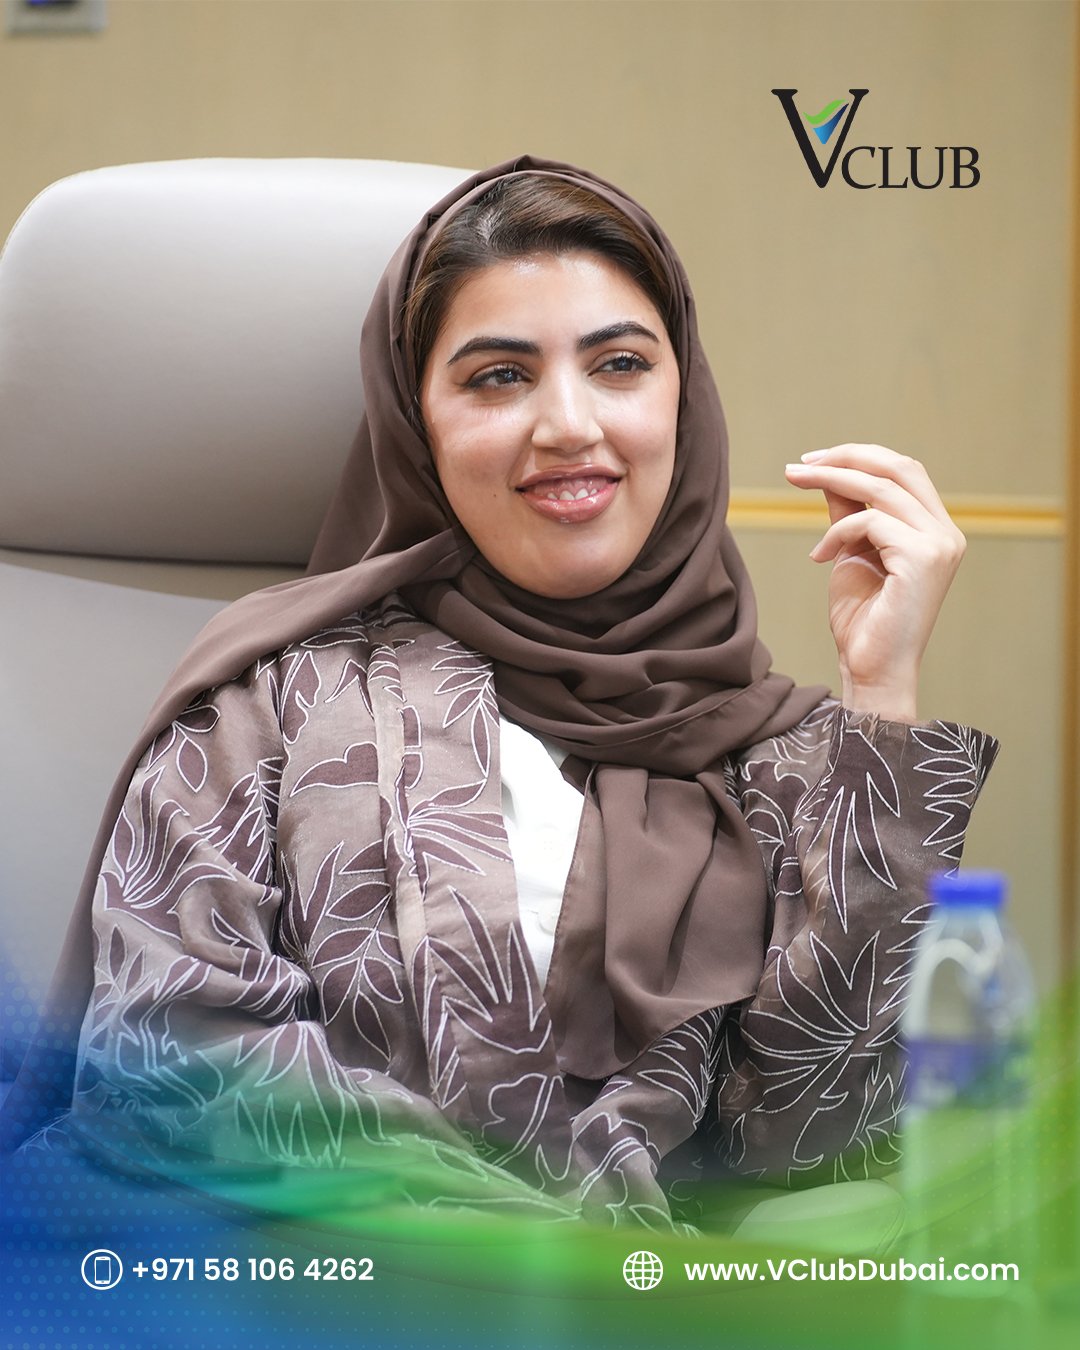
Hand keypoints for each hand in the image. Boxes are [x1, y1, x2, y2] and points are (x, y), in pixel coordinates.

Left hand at [784, 444, 965, 721]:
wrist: (871, 670)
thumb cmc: (863, 620)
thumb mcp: (853, 554)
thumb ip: (849, 514)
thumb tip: (828, 473)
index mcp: (936, 530)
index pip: (904, 472)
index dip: (859, 457)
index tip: (814, 460)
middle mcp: (945, 533)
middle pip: (899, 467)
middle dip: (846, 456)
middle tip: (801, 463)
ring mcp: (939, 545)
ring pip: (882, 487)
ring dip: (831, 479)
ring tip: (795, 482)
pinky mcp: (921, 558)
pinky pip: (870, 521)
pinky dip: (836, 532)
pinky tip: (818, 557)